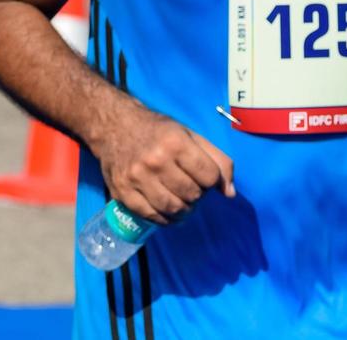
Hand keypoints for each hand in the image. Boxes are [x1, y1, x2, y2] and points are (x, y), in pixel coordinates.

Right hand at [94, 103, 234, 224]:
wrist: (116, 127)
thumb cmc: (159, 131)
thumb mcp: (191, 135)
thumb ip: (216, 159)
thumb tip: (230, 193)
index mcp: (176, 143)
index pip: (209, 176)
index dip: (213, 180)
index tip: (206, 176)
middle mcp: (156, 161)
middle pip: (192, 194)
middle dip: (199, 195)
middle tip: (194, 188)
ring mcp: (137, 179)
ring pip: (173, 209)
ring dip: (185, 210)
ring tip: (184, 202)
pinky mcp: (123, 194)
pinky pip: (151, 216)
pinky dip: (165, 219)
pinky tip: (169, 211)